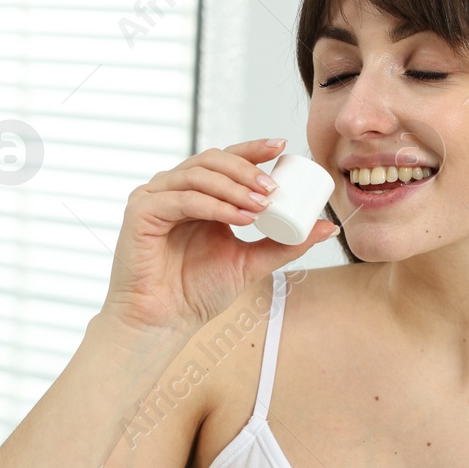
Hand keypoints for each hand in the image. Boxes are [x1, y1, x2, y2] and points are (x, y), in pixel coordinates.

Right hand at [99, 138, 337, 335]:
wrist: (165, 320)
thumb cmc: (198, 291)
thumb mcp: (251, 262)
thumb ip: (285, 244)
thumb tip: (328, 227)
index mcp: (198, 193)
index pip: (227, 160)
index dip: (253, 149)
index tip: (283, 147)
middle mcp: (175, 189)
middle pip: (212, 160)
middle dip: (247, 169)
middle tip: (274, 188)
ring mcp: (155, 197)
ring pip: (198, 174)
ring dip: (234, 187)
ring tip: (261, 205)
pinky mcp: (140, 211)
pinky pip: (181, 199)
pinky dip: (213, 205)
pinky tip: (238, 217)